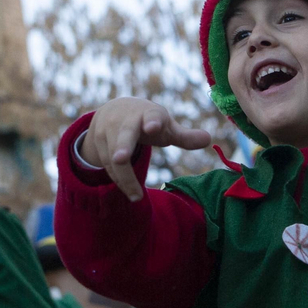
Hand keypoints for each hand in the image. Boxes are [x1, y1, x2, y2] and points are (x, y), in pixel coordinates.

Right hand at [80, 99, 212, 201]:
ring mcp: (108, 132)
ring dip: (124, 178)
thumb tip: (209, 139)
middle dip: (122, 147)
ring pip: (114, 158)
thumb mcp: (166, 127)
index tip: (153, 127)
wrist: (112, 111)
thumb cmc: (147, 121)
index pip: (151, 115)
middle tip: (121, 158)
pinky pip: (108, 166)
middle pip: (124, 136)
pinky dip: (119, 180)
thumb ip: (185, 136)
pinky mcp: (98, 144)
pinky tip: (131, 192)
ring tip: (136, 196)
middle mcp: (125, 120)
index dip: (153, 121)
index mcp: (148, 113)